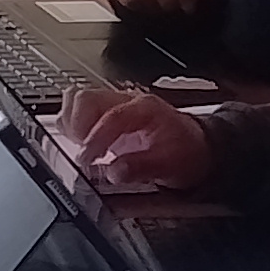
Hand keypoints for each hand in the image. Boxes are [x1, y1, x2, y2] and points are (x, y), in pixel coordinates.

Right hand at [59, 84, 213, 193]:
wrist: (197, 147)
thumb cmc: (186, 151)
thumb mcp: (171, 164)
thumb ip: (141, 167)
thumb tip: (114, 172)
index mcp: (144, 109)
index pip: (110, 116)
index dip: (95, 138)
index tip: (86, 159)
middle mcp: (125, 102)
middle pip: (85, 98)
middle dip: (76, 125)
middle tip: (82, 151)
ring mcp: (113, 106)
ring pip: (77, 100)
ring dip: (72, 124)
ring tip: (81, 147)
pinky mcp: (105, 116)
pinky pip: (79, 111)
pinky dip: (72, 126)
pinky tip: (81, 144)